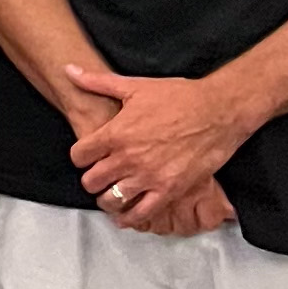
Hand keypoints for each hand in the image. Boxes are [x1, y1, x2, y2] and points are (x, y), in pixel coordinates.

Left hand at [62, 62, 252, 225]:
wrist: (218, 111)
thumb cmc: (178, 97)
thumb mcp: (135, 86)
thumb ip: (98, 82)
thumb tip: (69, 70)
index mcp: (115, 133)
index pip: (79, 156)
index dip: (80, 156)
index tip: (87, 156)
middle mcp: (128, 158)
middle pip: (91, 181)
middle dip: (91, 179)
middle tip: (99, 176)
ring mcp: (149, 177)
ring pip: (112, 199)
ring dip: (107, 199)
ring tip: (110, 194)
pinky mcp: (170, 190)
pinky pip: (141, 213)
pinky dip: (129, 218)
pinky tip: (125, 216)